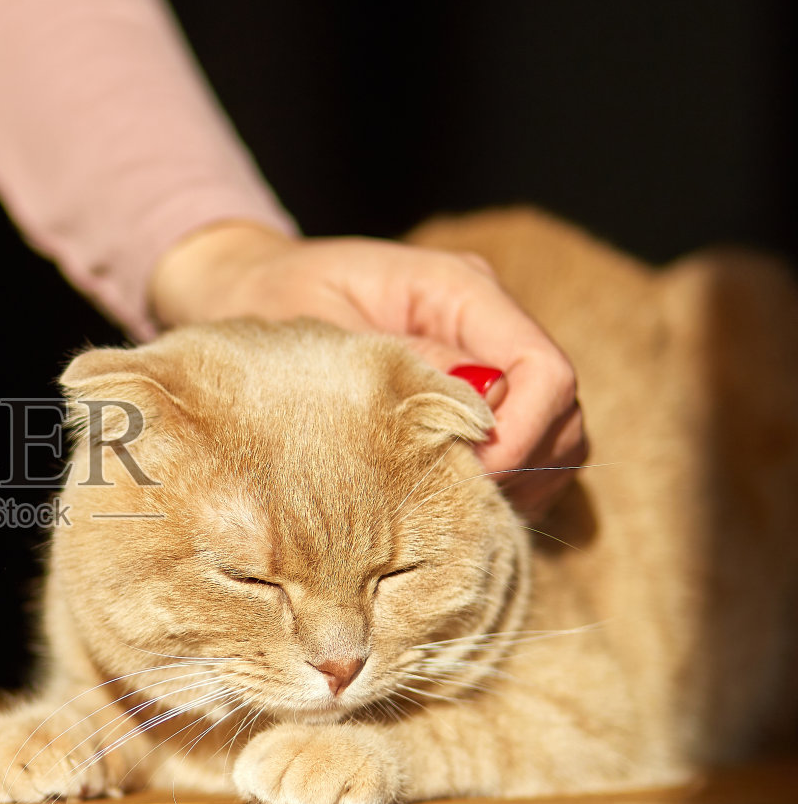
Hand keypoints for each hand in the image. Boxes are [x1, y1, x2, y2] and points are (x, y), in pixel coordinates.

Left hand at [149, 221, 586, 519]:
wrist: (241, 290)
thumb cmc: (268, 301)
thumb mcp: (314, 327)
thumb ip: (395, 366)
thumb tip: (472, 417)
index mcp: (458, 287)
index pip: (543, 368)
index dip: (521, 435)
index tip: (465, 481)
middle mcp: (486, 321)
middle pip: (562, 412)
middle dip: (522, 470)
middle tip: (447, 514)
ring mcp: (484, 360)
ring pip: (552, 441)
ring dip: (513, 487)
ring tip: (441, 517)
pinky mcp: (469, 402)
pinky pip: (517, 456)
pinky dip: (494, 491)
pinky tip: (436, 511)